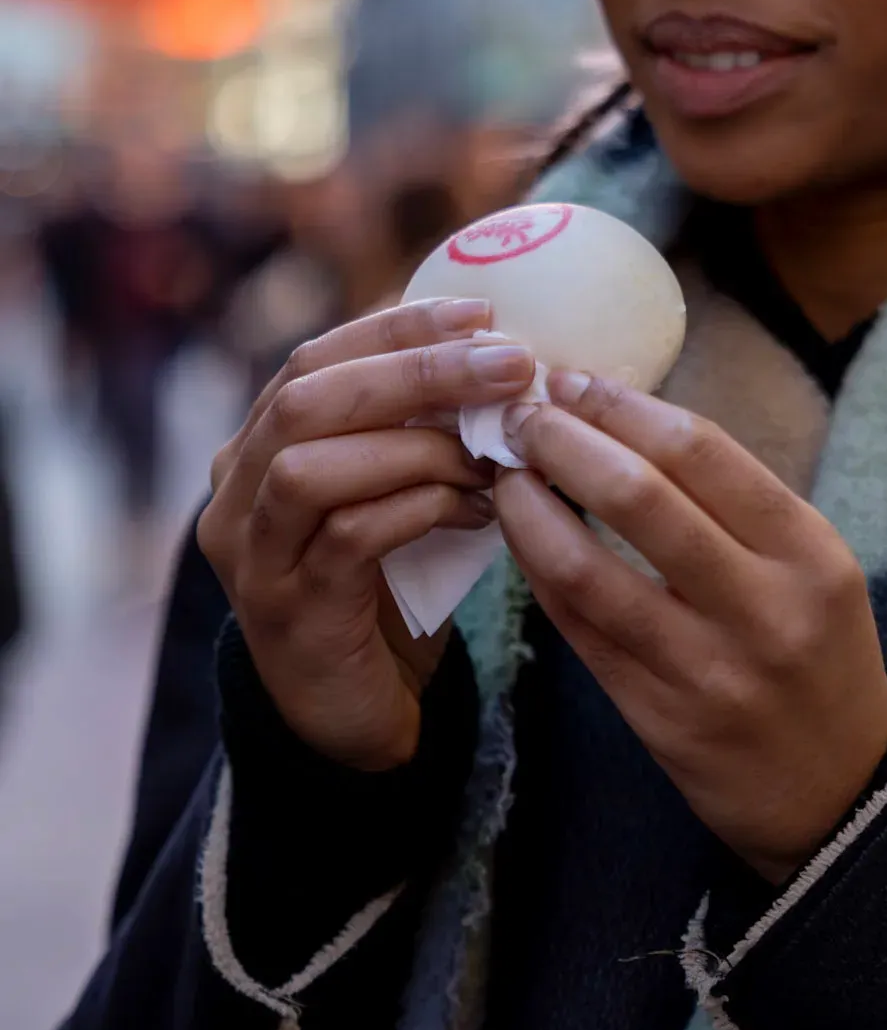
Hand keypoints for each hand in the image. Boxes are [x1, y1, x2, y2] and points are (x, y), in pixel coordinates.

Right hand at [198, 300, 534, 770]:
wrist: (352, 717)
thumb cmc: (387, 589)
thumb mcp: (394, 493)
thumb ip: (417, 432)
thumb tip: (504, 358)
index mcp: (257, 447)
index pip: (313, 359)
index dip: (395, 329)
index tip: (480, 313)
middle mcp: (235, 493)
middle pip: (304, 398)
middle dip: (414, 371)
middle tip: (507, 364)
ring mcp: (252, 555)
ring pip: (310, 465)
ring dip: (417, 446)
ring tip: (494, 452)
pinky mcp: (289, 611)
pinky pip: (346, 538)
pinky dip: (419, 510)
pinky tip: (479, 512)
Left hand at [494, 372, 886, 882]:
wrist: (840, 791)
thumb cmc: (818, 652)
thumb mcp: (814, 565)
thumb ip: (733, 502)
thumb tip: (622, 420)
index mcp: (809, 551)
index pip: (700, 450)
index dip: (621, 406)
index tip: (571, 380)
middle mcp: (763, 607)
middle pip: (640, 497)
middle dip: (564, 441)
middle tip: (521, 414)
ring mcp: (705, 668)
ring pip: (589, 569)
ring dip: (530, 509)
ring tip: (503, 472)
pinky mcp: (656, 716)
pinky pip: (578, 629)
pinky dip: (539, 572)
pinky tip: (519, 537)